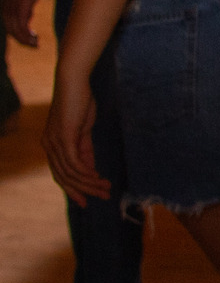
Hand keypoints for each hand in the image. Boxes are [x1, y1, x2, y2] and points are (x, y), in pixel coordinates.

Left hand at [3, 0, 41, 49]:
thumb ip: (24, 8)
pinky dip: (28, 34)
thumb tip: (27, 18)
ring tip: (37, 44)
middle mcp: (6, 9)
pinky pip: (23, 25)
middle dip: (23, 41)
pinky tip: (35, 38)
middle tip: (35, 46)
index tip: (31, 41)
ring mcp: (13, 8)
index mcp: (6, 8)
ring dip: (26, 40)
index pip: (9, 27)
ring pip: (17, 31)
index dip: (19, 37)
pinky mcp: (21, 7)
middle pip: (11, 32)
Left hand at [45, 73, 107, 203]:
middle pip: (64, 178)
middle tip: (103, 197)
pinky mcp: (64, 138)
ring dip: (89, 183)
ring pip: (70, 173)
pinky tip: (98, 177)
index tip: (88, 200)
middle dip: (84, 190)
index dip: (73, 189)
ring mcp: (55, 142)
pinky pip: (74, 163)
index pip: (60, 174)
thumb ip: (84, 148)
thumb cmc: (79, 101)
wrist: (73, 82)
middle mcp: (49, 145)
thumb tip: (90, 167)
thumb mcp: (83, 129)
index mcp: (51, 144)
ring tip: (107, 188)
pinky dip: (86, 173)